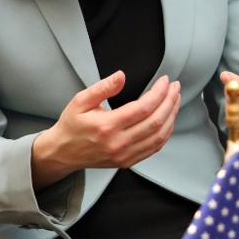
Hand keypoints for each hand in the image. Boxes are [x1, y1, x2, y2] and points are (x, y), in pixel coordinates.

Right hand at [32, 72, 180, 187]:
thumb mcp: (81, 101)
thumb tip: (121, 76)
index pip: (144, 108)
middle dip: (170, 101)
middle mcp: (118, 143)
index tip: (165, 80)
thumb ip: (103, 87)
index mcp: (107, 126)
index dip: (159, 92)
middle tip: (175, 87)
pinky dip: (166, 132)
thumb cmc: (72, 125)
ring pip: (159, 136)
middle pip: (156, 121)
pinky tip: (168, 119)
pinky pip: (154, 148)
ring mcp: (124, 155)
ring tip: (175, 99)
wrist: (62, 153)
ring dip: (172, 116)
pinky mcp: (127, 162)